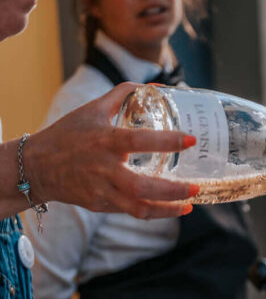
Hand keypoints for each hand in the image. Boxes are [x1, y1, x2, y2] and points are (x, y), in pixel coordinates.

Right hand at [25, 82, 198, 218]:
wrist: (36, 166)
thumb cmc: (69, 133)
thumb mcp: (93, 109)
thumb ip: (124, 95)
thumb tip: (157, 86)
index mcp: (104, 140)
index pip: (138, 140)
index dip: (166, 141)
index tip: (190, 140)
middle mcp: (103, 168)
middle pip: (141, 186)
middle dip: (172, 190)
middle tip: (195, 186)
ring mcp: (101, 190)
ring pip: (138, 207)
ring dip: (167, 209)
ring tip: (190, 204)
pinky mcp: (100, 205)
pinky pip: (131, 212)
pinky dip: (154, 212)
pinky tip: (174, 208)